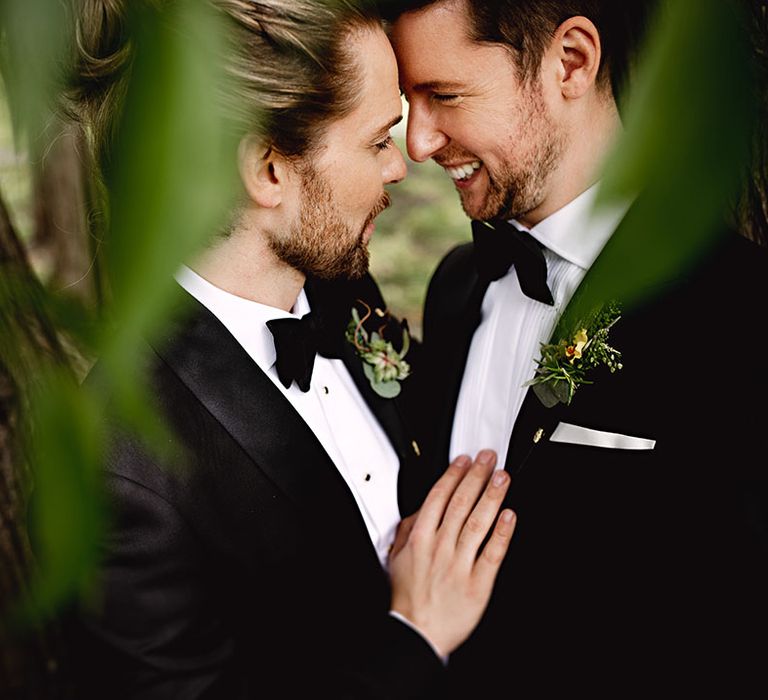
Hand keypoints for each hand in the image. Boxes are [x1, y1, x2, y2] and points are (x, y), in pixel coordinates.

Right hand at [388, 450, 515, 656]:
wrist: (416, 633)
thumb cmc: (408, 598)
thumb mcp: (396, 558)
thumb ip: (408, 530)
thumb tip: (420, 509)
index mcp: (420, 539)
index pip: (439, 498)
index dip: (454, 475)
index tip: (465, 460)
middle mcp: (440, 547)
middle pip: (461, 504)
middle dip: (476, 476)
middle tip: (489, 459)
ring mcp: (460, 564)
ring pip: (478, 522)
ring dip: (491, 496)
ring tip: (502, 478)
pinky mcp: (478, 583)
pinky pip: (492, 553)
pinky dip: (501, 533)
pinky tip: (509, 515)